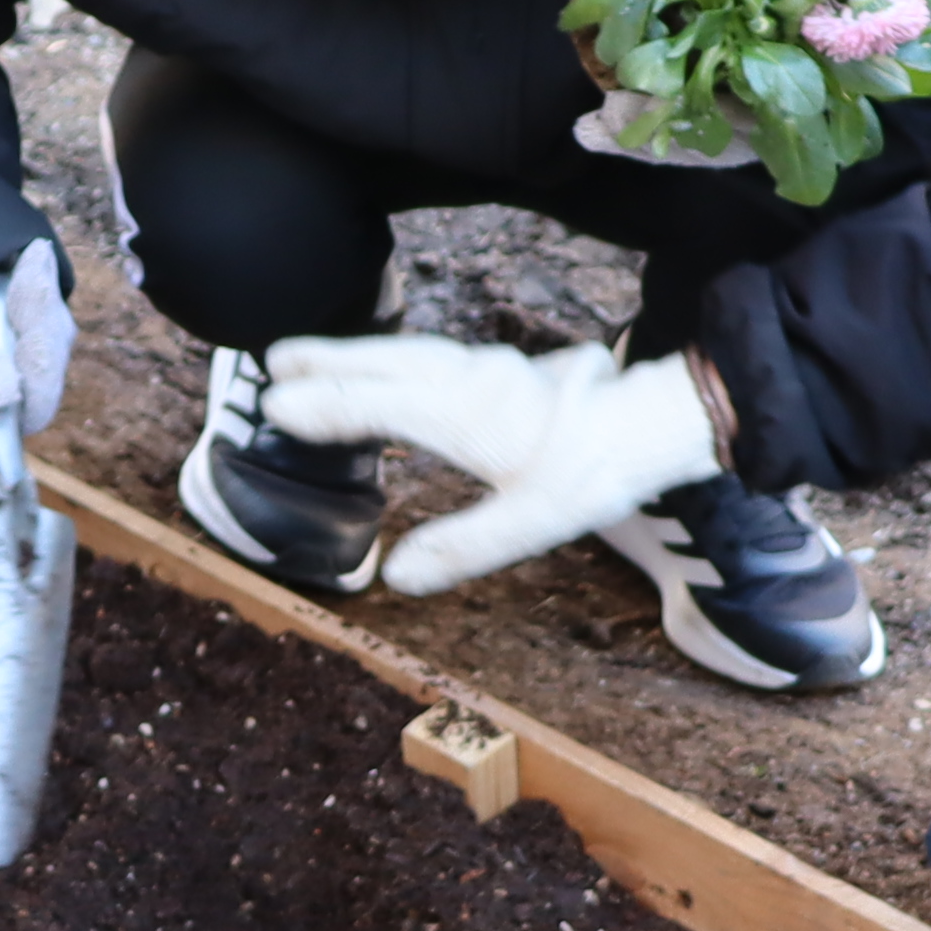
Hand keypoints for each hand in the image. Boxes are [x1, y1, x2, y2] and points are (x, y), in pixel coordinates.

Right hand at [255, 336, 716, 594]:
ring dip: (358, 354)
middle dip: (328, 361)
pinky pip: (430, 357)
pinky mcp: (505, 372)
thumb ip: (462, 546)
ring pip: (407, 354)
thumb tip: (397, 577)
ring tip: (313, 357)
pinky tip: (394, 370)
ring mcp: (487, 370)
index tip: (276, 407)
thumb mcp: (533, 520)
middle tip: (272, 360)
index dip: (325, 407)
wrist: (658, 422)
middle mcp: (468, 381)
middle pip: (383, 364)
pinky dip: (395, 358)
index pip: (377, 405)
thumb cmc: (597, 469)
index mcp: (463, 413)